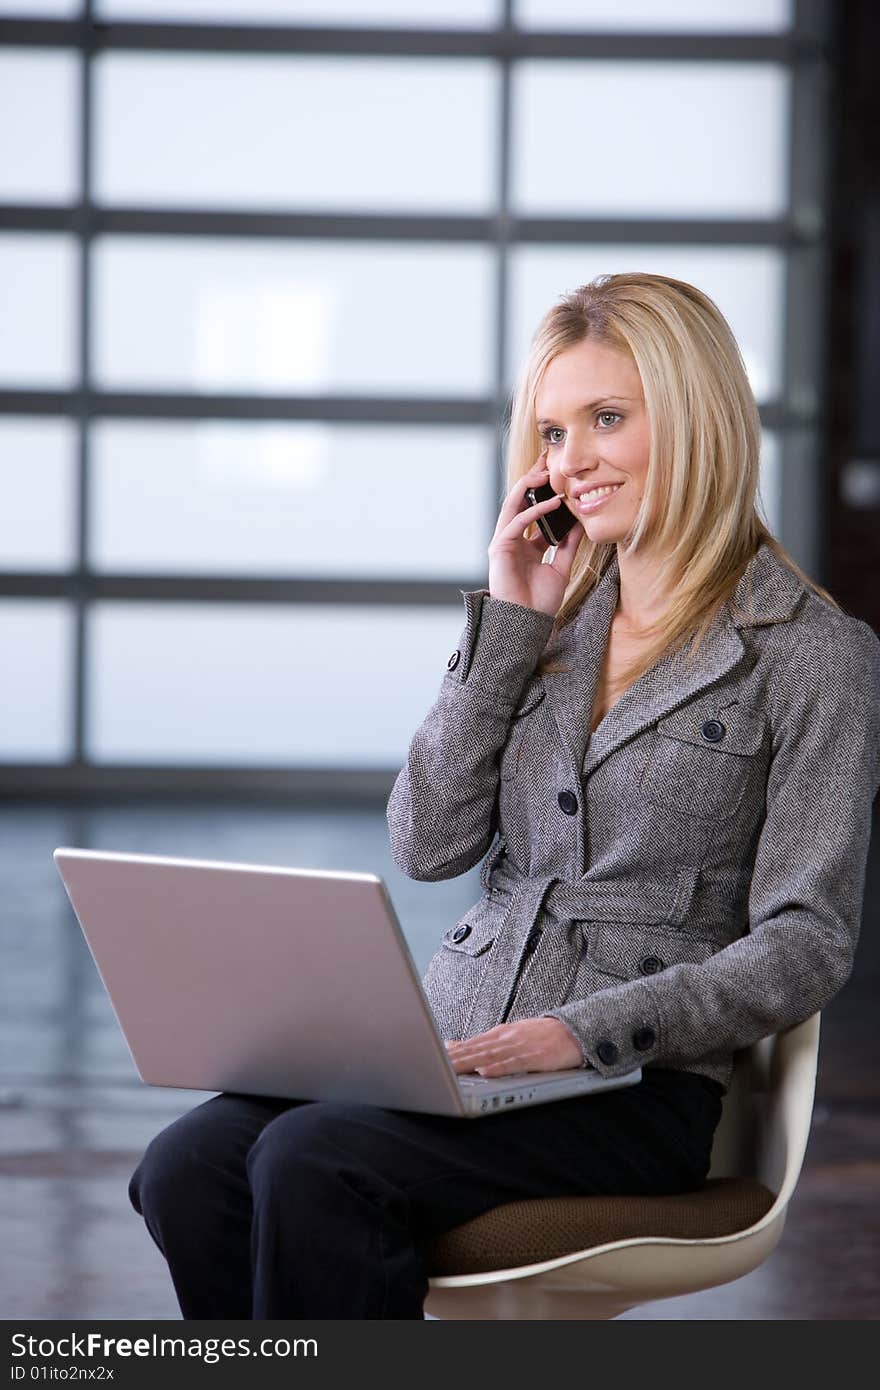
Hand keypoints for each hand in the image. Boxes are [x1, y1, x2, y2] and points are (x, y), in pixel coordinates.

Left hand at [444, 1017, 584, 1076]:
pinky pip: (515, 1064)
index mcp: (497, 1035)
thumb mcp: (507, 1036)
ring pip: (489, 1056)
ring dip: (469, 1063)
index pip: (468, 1044)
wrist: (572, 1030)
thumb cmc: (539, 1036)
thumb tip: (452, 1045)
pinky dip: (499, 1068)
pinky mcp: (535, 1057)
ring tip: (450, 1070)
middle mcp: (505, 1039)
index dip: (447, 1053)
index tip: (426, 1058)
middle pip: (474, 1050)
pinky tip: (486, 1072)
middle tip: (431, 1066)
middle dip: (452, 1059)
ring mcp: (519, 1047)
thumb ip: (480, 1042)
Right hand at [487, 449, 582, 617]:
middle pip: (521, 502)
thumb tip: (581, 523)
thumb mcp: (561, 567)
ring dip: (528, 487)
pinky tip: (551, 503)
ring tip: (545, 471)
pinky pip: (516, 523)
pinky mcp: (499, 548)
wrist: (526, 624)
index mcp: (525, 545)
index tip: (557, 474)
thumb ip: (568, 545)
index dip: (544, 492)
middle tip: (547, 460)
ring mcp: (503, 543)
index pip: (534, 511)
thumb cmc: (539, 603)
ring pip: (514, 506)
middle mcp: (512, 540)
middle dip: (533, 480)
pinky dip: (533, 511)